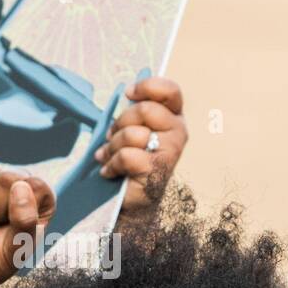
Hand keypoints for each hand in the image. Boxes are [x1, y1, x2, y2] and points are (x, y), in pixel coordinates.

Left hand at [94, 76, 186, 212]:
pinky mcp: (159, 170)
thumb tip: (124, 94)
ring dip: (112, 147)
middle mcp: (178, 131)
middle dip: (119, 123)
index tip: (128, 93)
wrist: (133, 201)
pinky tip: (110, 172)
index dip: (147, 86)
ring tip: (108, 157)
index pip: (169, 91)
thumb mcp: (131, 130)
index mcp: (173, 117)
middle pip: (144, 109)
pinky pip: (126, 156)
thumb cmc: (130, 161)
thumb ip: (132, 113)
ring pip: (132, 134)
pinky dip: (112, 164)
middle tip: (111, 137)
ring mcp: (171, 151)